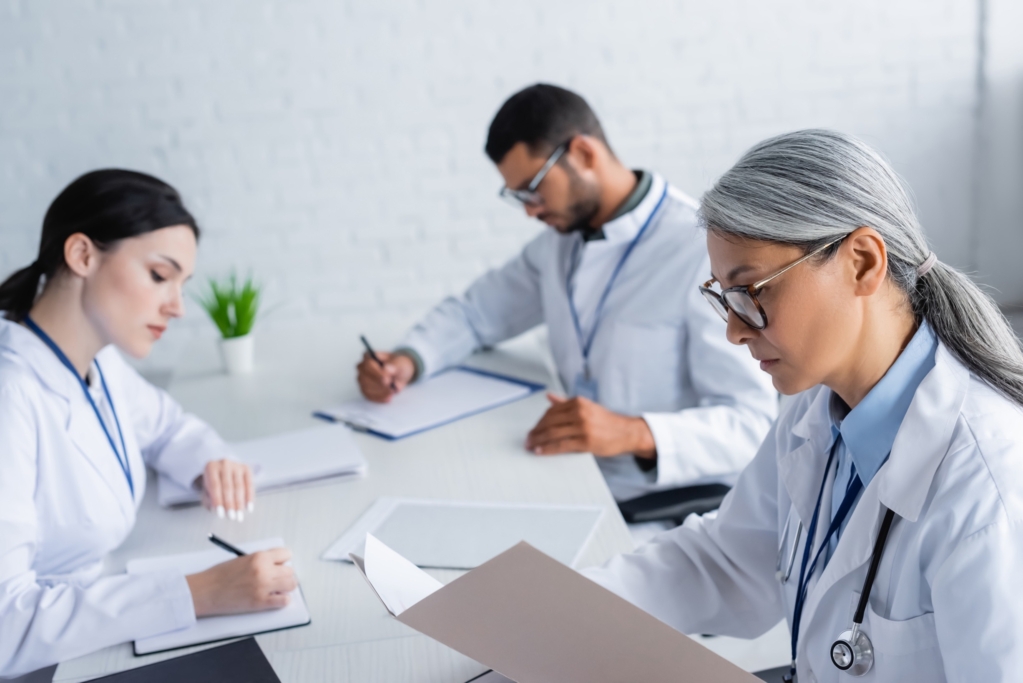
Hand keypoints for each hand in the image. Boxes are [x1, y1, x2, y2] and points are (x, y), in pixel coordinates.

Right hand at [186, 547, 296, 616]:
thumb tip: (275, 565)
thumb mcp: (242, 559)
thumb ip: (260, 561)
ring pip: (291, 584)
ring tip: (279, 589)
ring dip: (286, 587)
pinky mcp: (261, 602)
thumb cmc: (219, 576)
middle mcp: (264, 570)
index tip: (281, 565)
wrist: (205, 591)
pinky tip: (277, 599)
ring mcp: (263, 587)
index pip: (285, 554)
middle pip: (290, 571)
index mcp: (259, 557)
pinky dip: (283, 600)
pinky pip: (284, 601)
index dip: (283, 560)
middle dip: (285, 575)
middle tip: (278, 579)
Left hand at [198, 459, 254, 521]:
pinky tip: (249, 507)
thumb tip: (216, 510)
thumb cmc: (214, 482)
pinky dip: (250, 497)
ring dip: (239, 503)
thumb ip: (209, 499)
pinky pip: (249, 484)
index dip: (218, 500)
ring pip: (239, 486)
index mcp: (211, 467)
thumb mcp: (206, 489)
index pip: (215, 486)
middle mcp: (224, 464)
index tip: (220, 514)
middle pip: (228, 487)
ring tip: (239, 515)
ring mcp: (237, 465)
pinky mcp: (247, 468)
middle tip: (231, 517)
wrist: (223, 468)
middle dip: (230, 504)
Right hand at [356, 351, 415, 402]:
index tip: (388, 378)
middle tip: (390, 387)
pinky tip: (388, 397)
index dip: (377, 372)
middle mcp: (362, 367)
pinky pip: (369, 396)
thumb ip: (394, 365)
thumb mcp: (400, 363)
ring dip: (380, 391)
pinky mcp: (365, 390)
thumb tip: (387, 368)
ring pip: (366, 388)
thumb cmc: (398, 365)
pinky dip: (379, 398)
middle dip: (378, 383)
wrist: (400, 373)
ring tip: (392, 391)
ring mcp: (362, 379)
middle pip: (364, 377)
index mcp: (368, 356)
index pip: (368, 364)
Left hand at [525, 393, 656, 458]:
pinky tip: (541, 451)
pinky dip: (548, 448)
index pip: (552, 411)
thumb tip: (548, 397)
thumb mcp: (587, 407)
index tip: (533, 429)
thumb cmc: (606, 421)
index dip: (539, 421)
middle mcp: (580, 412)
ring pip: (553, 433)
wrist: (627, 432)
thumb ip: (566, 402)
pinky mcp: (586, 441)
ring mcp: (583, 427)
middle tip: (528, 439)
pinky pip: (562, 445)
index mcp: (578, 402)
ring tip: (531, 445)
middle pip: (550, 422)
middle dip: (536, 431)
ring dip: (539, 440)